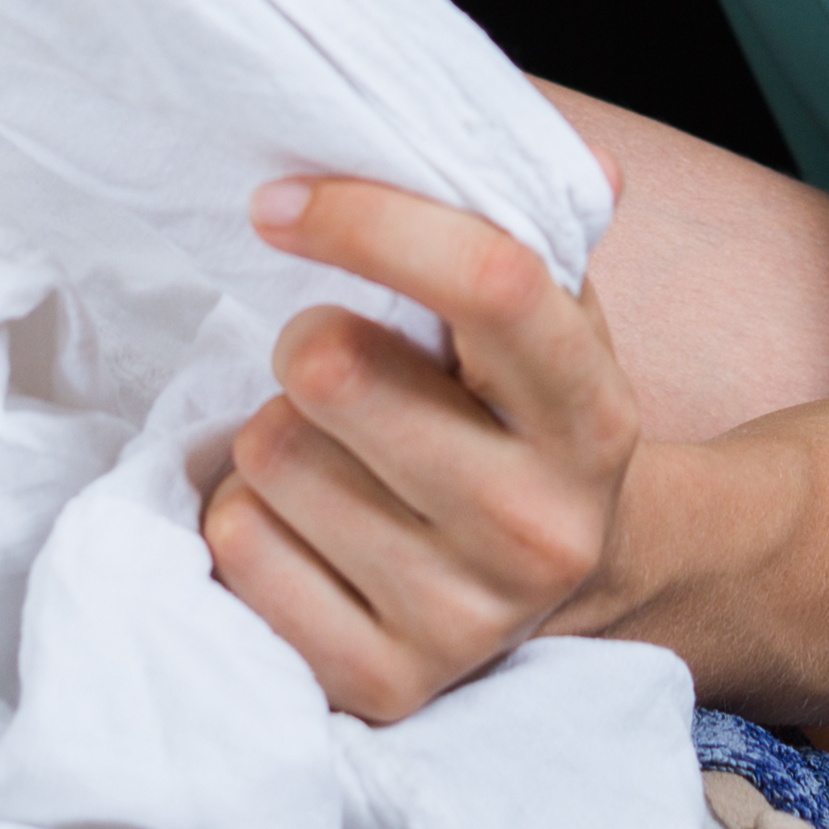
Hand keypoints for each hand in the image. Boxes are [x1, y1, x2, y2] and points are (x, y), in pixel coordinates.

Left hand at [202, 174, 639, 723]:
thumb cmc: (523, 416)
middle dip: (306, 341)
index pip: (488, 279)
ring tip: (331, 452)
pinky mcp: (384, 685)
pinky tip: (304, 524)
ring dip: (270, 433)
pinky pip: (237, 546)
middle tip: (331, 360)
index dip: (368, 220)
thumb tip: (551, 144)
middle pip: (332, 369)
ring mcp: (463, 617)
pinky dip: (244, 518)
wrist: (577, 585)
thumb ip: (529, 219)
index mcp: (590, 410)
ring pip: (270, 455)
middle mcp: (538, 524)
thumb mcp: (554, 317)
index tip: (278, 203)